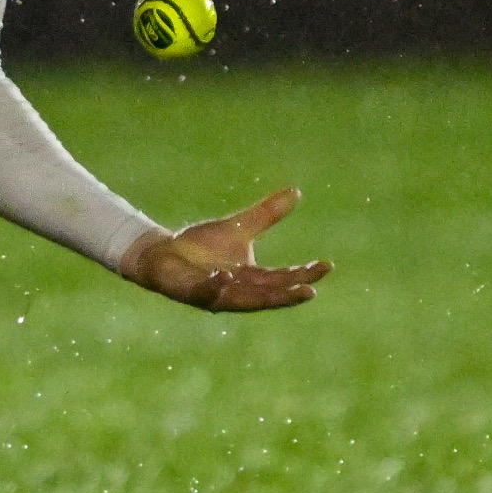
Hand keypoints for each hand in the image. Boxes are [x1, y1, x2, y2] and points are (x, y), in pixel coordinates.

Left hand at [119, 189, 328, 311]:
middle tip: (311, 291)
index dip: (304, 273)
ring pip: (244, 301)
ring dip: (262, 299)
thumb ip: (266, 214)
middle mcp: (239, 291)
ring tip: (284, 293)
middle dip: (290, 294)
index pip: (284, 278)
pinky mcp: (194, 292)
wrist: (164, 252)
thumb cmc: (202, 245)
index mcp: (253, 278)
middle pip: (270, 295)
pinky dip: (215, 287)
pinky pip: (207, 292)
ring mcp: (218, 294)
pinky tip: (223, 278)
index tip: (327, 265)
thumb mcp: (239, 227)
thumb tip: (296, 191)